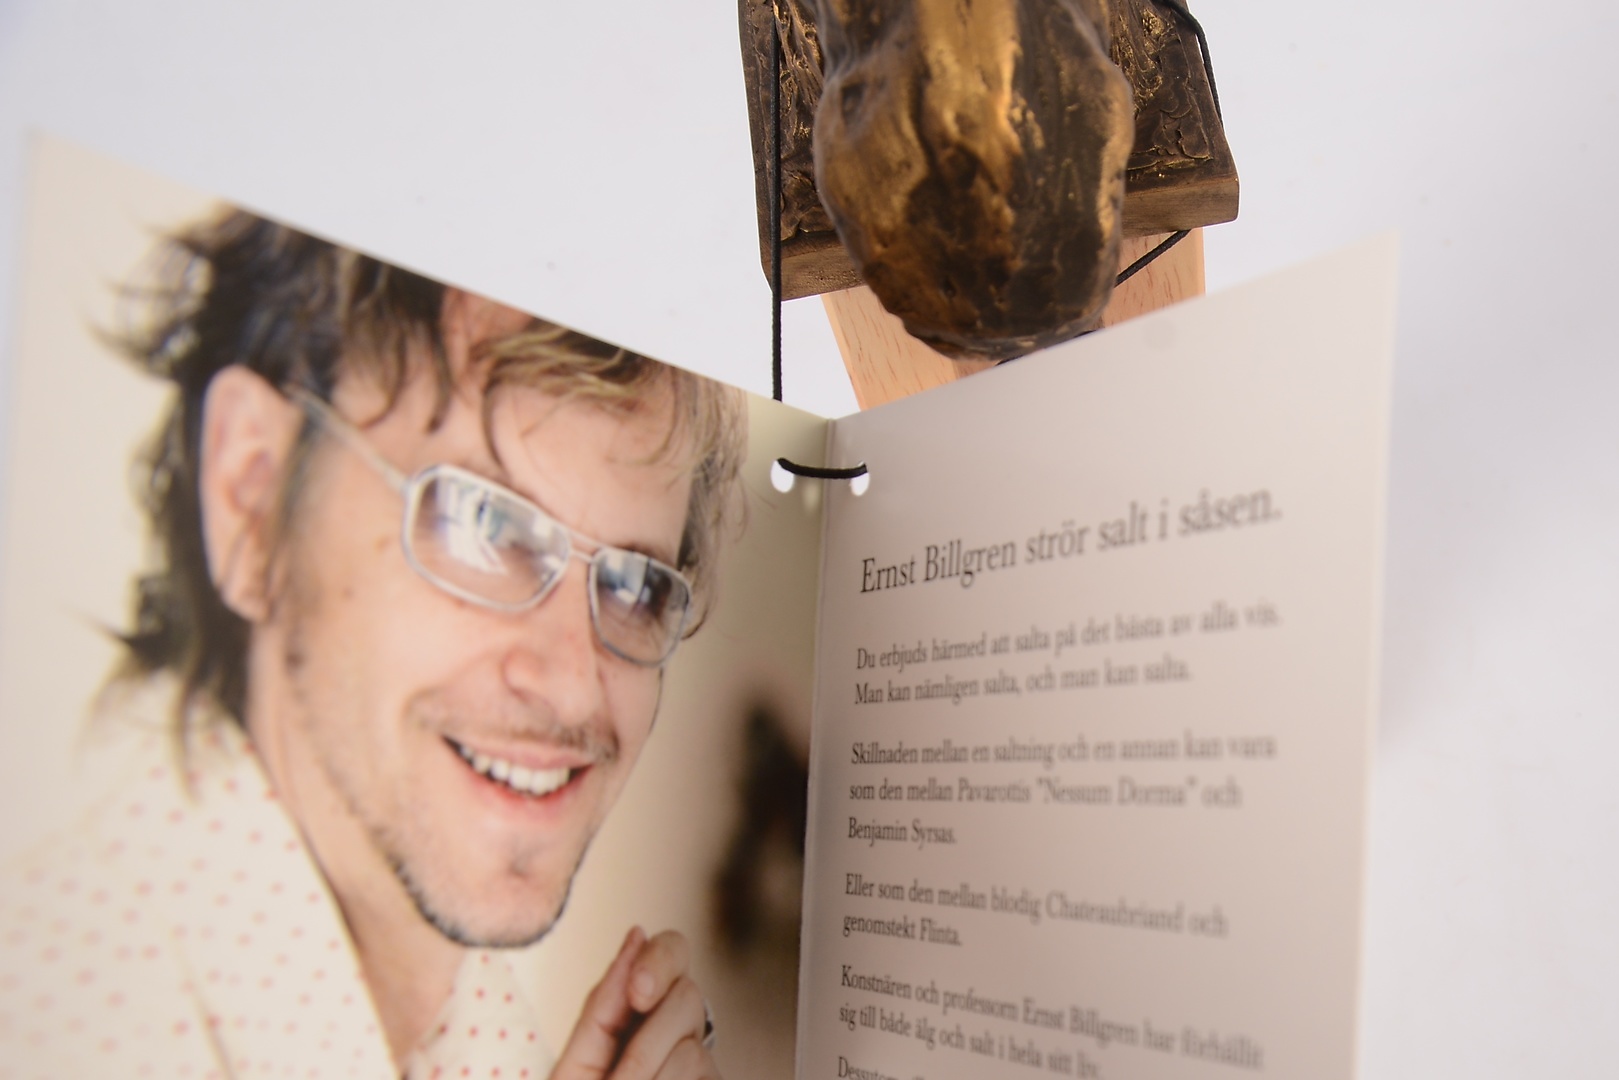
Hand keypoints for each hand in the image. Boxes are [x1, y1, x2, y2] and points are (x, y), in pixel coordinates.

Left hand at [550, 927, 718, 1079]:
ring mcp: (699, 1061)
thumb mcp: (579, 1058)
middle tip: (618, 1079)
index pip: (670, 952)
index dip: (659, 960)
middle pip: (688, 993)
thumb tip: (638, 932)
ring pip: (691, 1046)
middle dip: (646, 1044)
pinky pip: (701, 1070)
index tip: (637, 993)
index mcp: (641, 1008)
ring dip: (644, 1077)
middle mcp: (676, 1027)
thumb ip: (605, 1002)